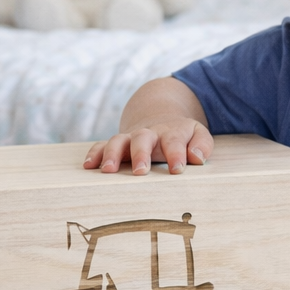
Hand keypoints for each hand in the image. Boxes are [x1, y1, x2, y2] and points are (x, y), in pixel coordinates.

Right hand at [83, 117, 213, 175]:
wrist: (161, 118)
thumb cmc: (183, 136)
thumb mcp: (199, 135)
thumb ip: (202, 145)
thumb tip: (196, 158)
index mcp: (172, 132)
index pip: (174, 141)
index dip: (175, 154)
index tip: (176, 169)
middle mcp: (149, 133)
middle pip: (142, 138)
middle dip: (140, 154)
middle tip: (141, 172)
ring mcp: (131, 137)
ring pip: (118, 141)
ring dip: (112, 154)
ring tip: (108, 171)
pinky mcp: (118, 143)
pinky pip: (102, 145)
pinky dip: (94, 154)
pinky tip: (88, 166)